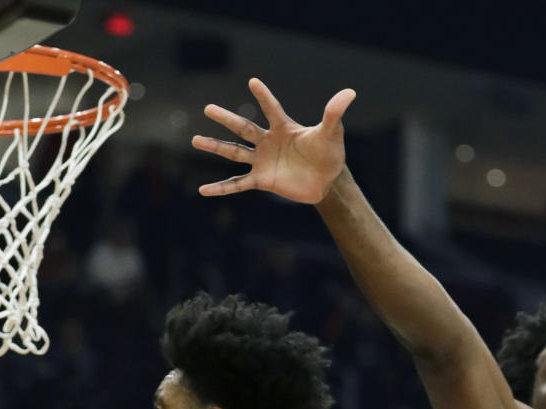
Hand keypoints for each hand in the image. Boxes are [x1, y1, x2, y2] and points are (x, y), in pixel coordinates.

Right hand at [192, 77, 354, 202]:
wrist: (326, 182)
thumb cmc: (329, 154)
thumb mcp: (331, 134)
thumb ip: (334, 114)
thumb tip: (350, 93)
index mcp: (284, 127)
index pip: (272, 109)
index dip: (264, 96)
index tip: (253, 82)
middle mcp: (268, 142)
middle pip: (243, 128)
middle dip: (226, 119)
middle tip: (208, 108)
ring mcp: (262, 161)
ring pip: (234, 153)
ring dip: (215, 147)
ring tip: (195, 140)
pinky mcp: (262, 181)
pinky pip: (237, 184)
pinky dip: (221, 188)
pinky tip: (203, 191)